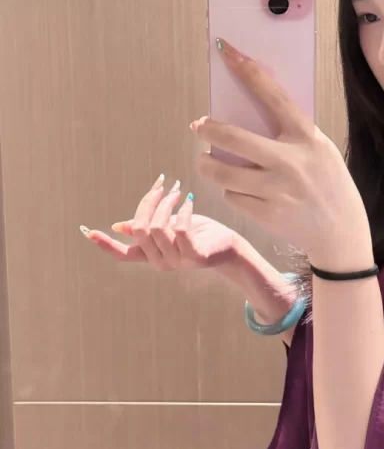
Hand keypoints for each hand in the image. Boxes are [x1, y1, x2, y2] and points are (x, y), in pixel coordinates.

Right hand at [81, 174, 240, 271]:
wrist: (230, 248)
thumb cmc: (201, 234)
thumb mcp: (171, 228)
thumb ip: (147, 228)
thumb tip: (119, 226)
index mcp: (151, 256)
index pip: (123, 254)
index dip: (105, 244)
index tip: (87, 231)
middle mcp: (159, 262)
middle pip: (140, 229)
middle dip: (148, 202)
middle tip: (162, 186)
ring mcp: (177, 262)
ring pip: (158, 227)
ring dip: (167, 203)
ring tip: (178, 192)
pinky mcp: (194, 257)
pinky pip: (180, 229)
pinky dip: (184, 210)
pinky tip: (190, 201)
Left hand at [193, 39, 373, 270]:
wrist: (340, 232)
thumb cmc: (328, 182)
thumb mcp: (319, 149)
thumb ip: (291, 133)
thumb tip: (249, 112)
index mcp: (307, 137)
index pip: (272, 95)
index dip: (247, 70)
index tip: (226, 51)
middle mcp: (290, 161)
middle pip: (233, 137)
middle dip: (208, 129)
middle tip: (199, 126)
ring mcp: (276, 190)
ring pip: (222, 171)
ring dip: (208, 164)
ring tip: (206, 160)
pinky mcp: (265, 214)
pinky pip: (232, 196)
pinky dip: (232, 191)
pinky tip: (242, 191)